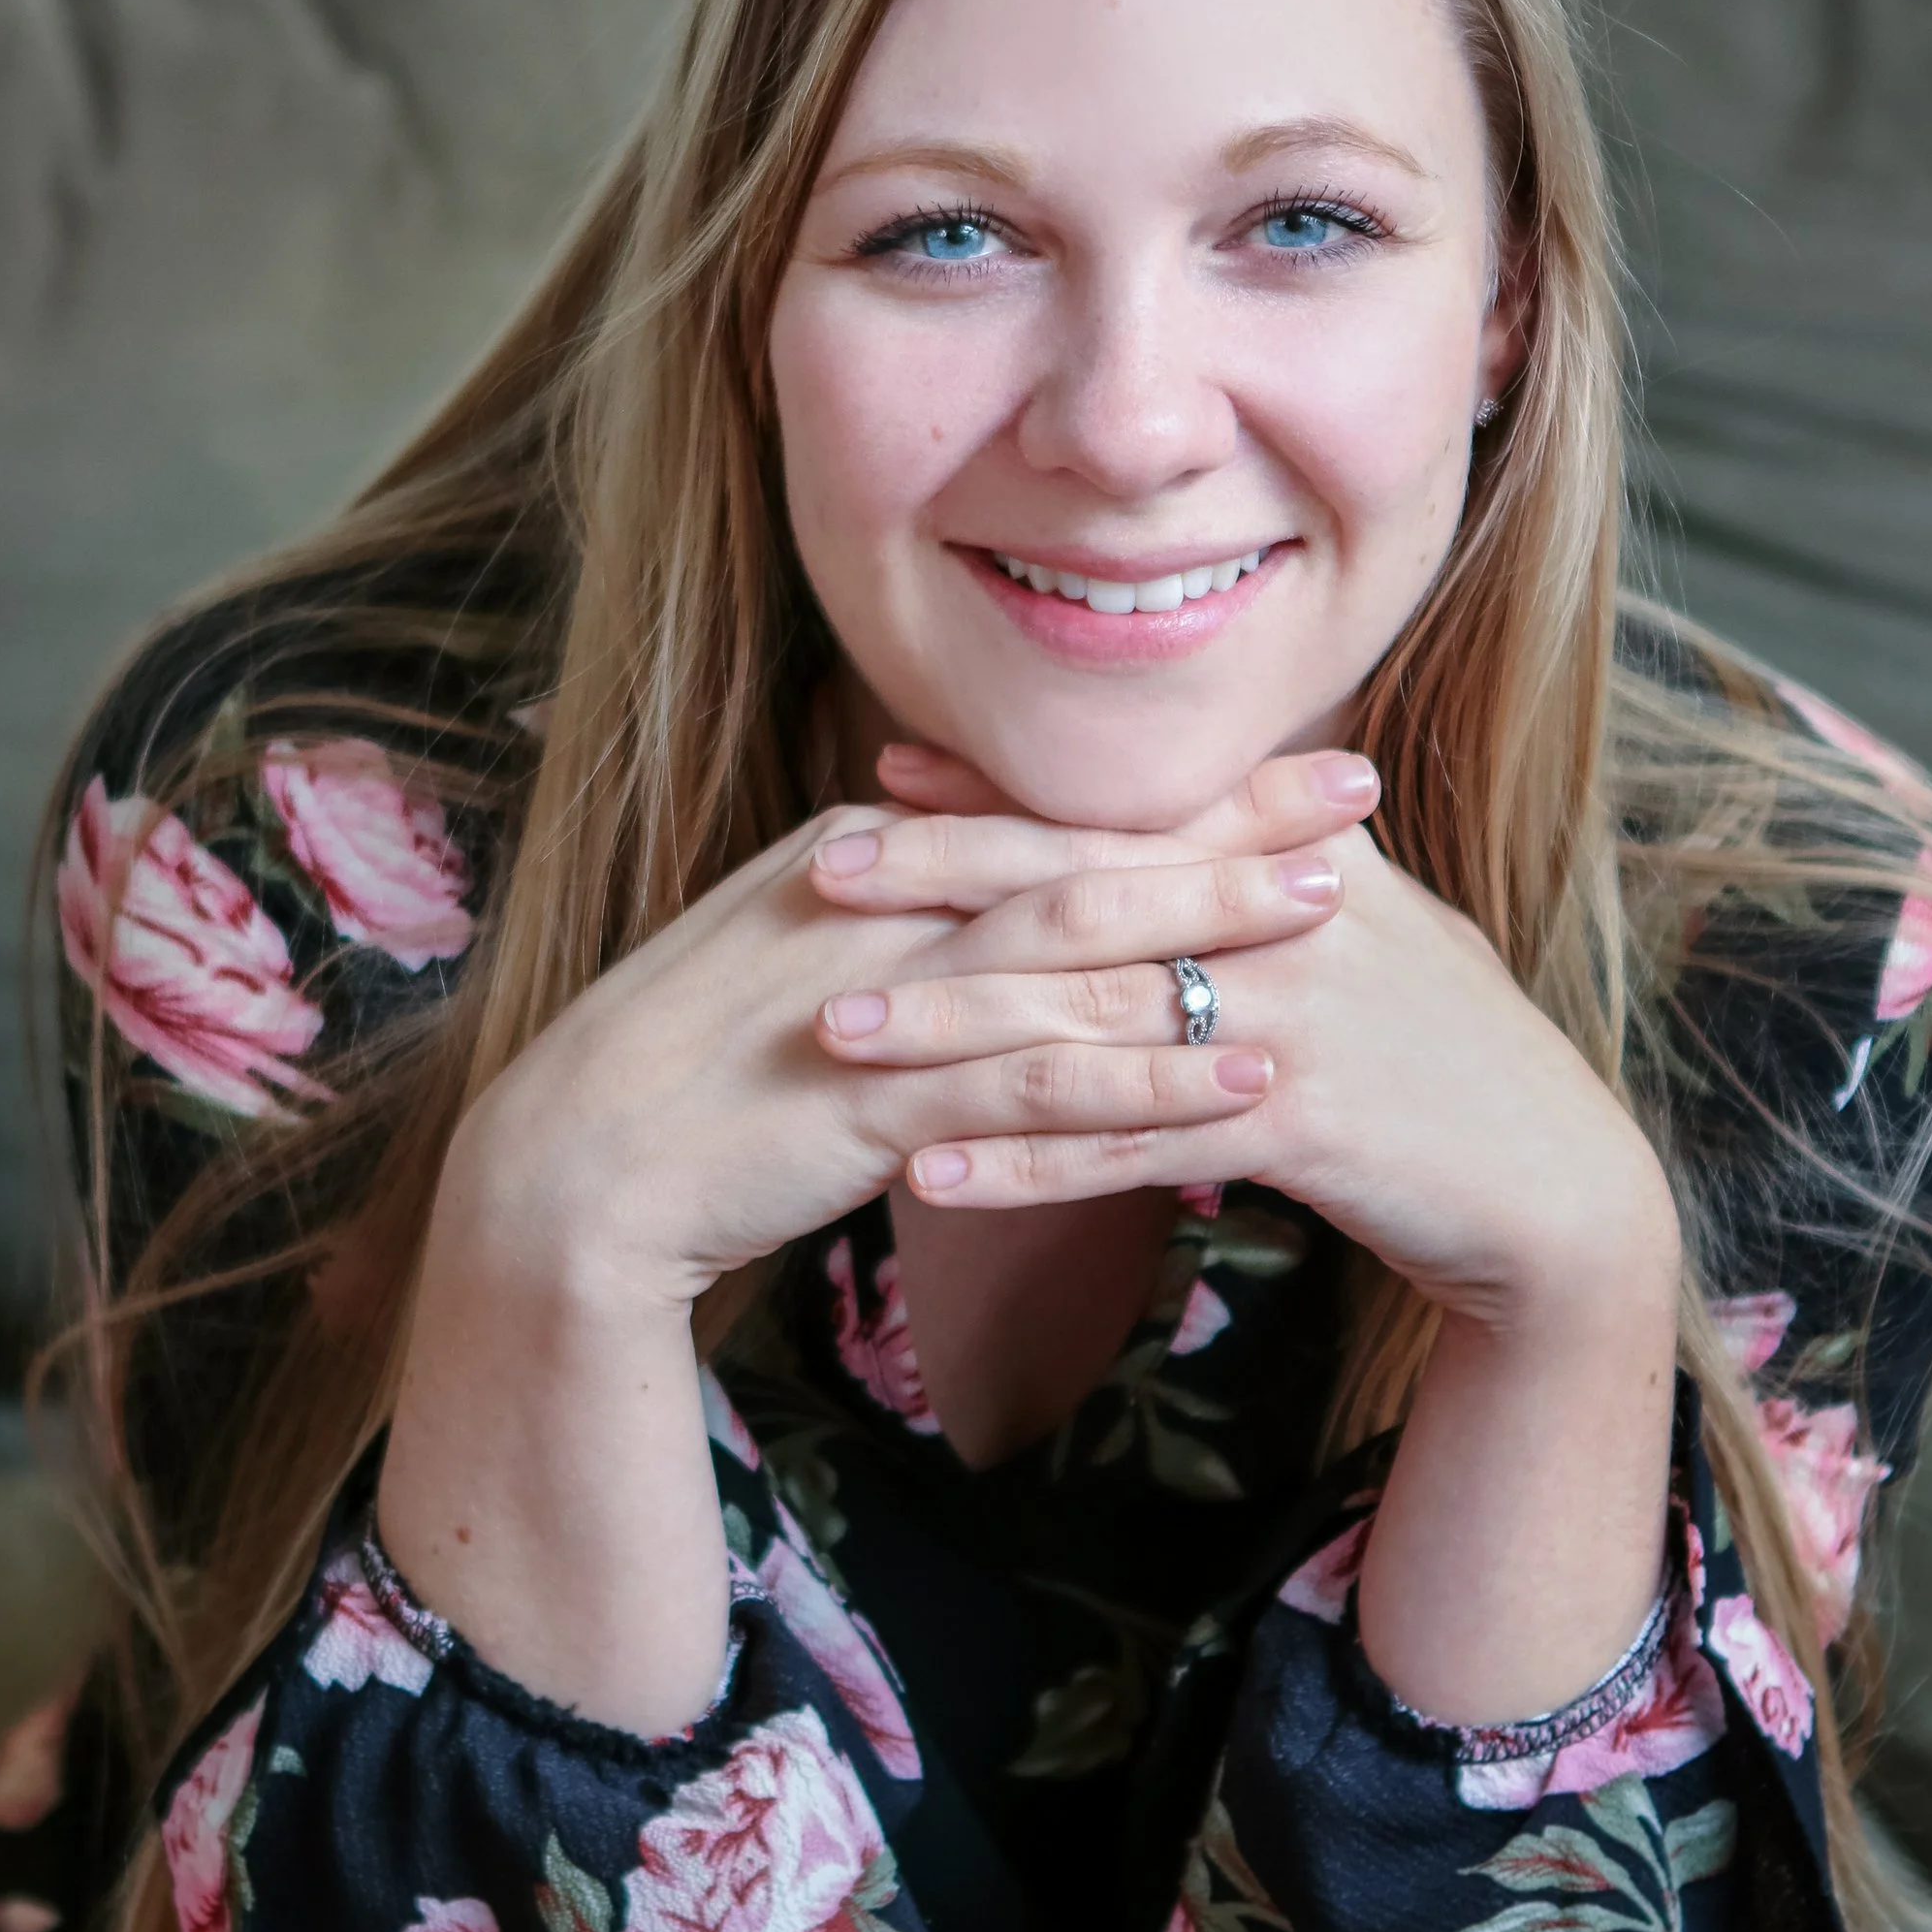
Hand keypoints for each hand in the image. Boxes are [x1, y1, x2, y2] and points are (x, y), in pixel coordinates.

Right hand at [452, 762, 1359, 1319]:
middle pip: (1086, 847)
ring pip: (1076, 952)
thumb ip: (910, 919)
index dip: (1184, 783)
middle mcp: (882, 901)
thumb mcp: (805, 964)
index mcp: (868, 855)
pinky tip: (1248, 1083)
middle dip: (1230, 820)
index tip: (1300, 756)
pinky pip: (1040, 1084)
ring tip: (1338, 917)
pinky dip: (1149, 1080)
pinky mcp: (880, 1102)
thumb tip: (1009, 893)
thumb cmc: (695, 1079)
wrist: (570, 1175)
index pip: (1053, 804)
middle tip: (1361, 790)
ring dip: (1213, 933)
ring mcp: (879, 997)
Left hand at [813, 755, 1684, 1723]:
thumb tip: (1156, 825)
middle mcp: (1289, 918)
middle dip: (941, 883)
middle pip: (1084, 891)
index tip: (875, 780)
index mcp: (1292, 858)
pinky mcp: (1304, 1121)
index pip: (1117, 814)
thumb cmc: (1440, 1054)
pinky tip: (927, 1180)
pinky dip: (1026, 1165)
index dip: (999, 798)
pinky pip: (1132, 1142)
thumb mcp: (1362, 930)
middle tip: (813, 878)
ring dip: (953, 1032)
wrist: (1553, 1184)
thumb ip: (1260, 869)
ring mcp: (1297, 1016)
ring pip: (1091, 1015)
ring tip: (832, 1040)